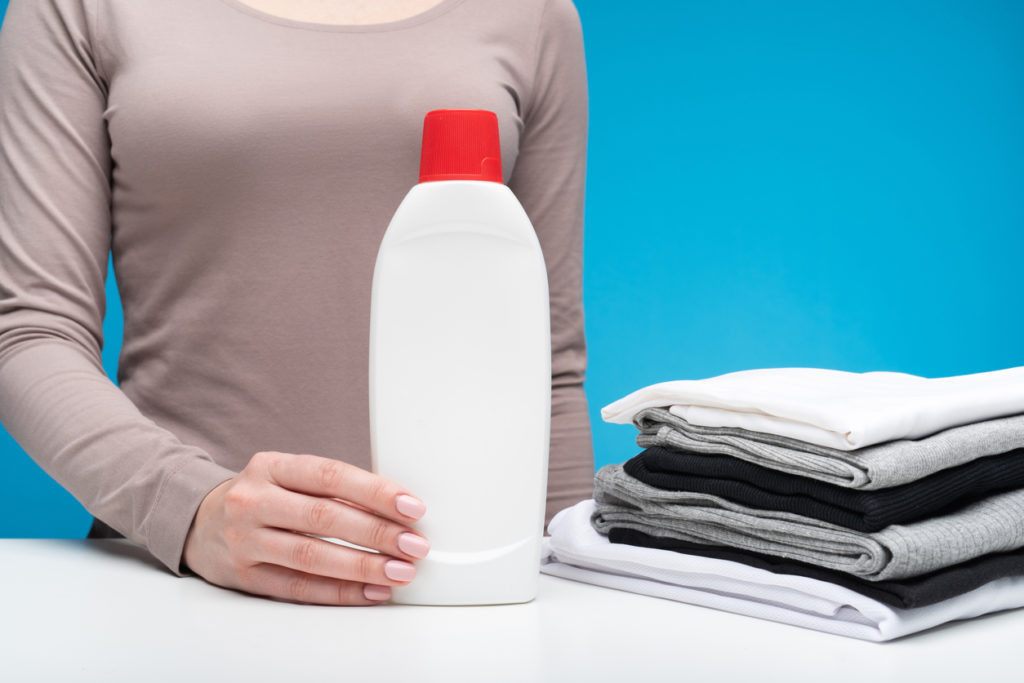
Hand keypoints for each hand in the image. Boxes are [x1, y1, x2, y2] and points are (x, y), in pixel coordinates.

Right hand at [182, 450, 429, 604]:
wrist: (197, 522)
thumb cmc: (261, 497)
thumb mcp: (286, 476)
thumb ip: (331, 488)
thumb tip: (396, 510)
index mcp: (270, 466)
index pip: (330, 475)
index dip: (375, 491)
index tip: (411, 507)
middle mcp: (253, 500)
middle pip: (324, 517)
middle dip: (378, 533)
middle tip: (414, 545)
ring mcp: (244, 540)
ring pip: (312, 556)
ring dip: (363, 566)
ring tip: (399, 572)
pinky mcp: (243, 576)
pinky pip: (298, 587)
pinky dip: (339, 592)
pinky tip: (370, 591)